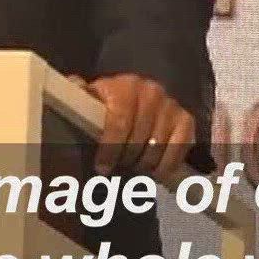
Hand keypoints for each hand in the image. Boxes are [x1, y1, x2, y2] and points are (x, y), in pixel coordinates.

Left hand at [69, 73, 193, 181]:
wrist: (137, 96)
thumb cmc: (109, 103)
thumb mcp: (91, 97)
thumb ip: (77, 93)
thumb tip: (73, 86)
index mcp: (124, 86)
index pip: (119, 122)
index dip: (110, 149)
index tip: (102, 167)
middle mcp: (151, 92)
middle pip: (139, 140)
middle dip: (125, 159)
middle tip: (117, 168)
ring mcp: (169, 106)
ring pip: (157, 148)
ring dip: (143, 164)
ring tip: (132, 168)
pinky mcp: (185, 120)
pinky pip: (179, 150)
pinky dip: (166, 165)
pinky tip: (155, 172)